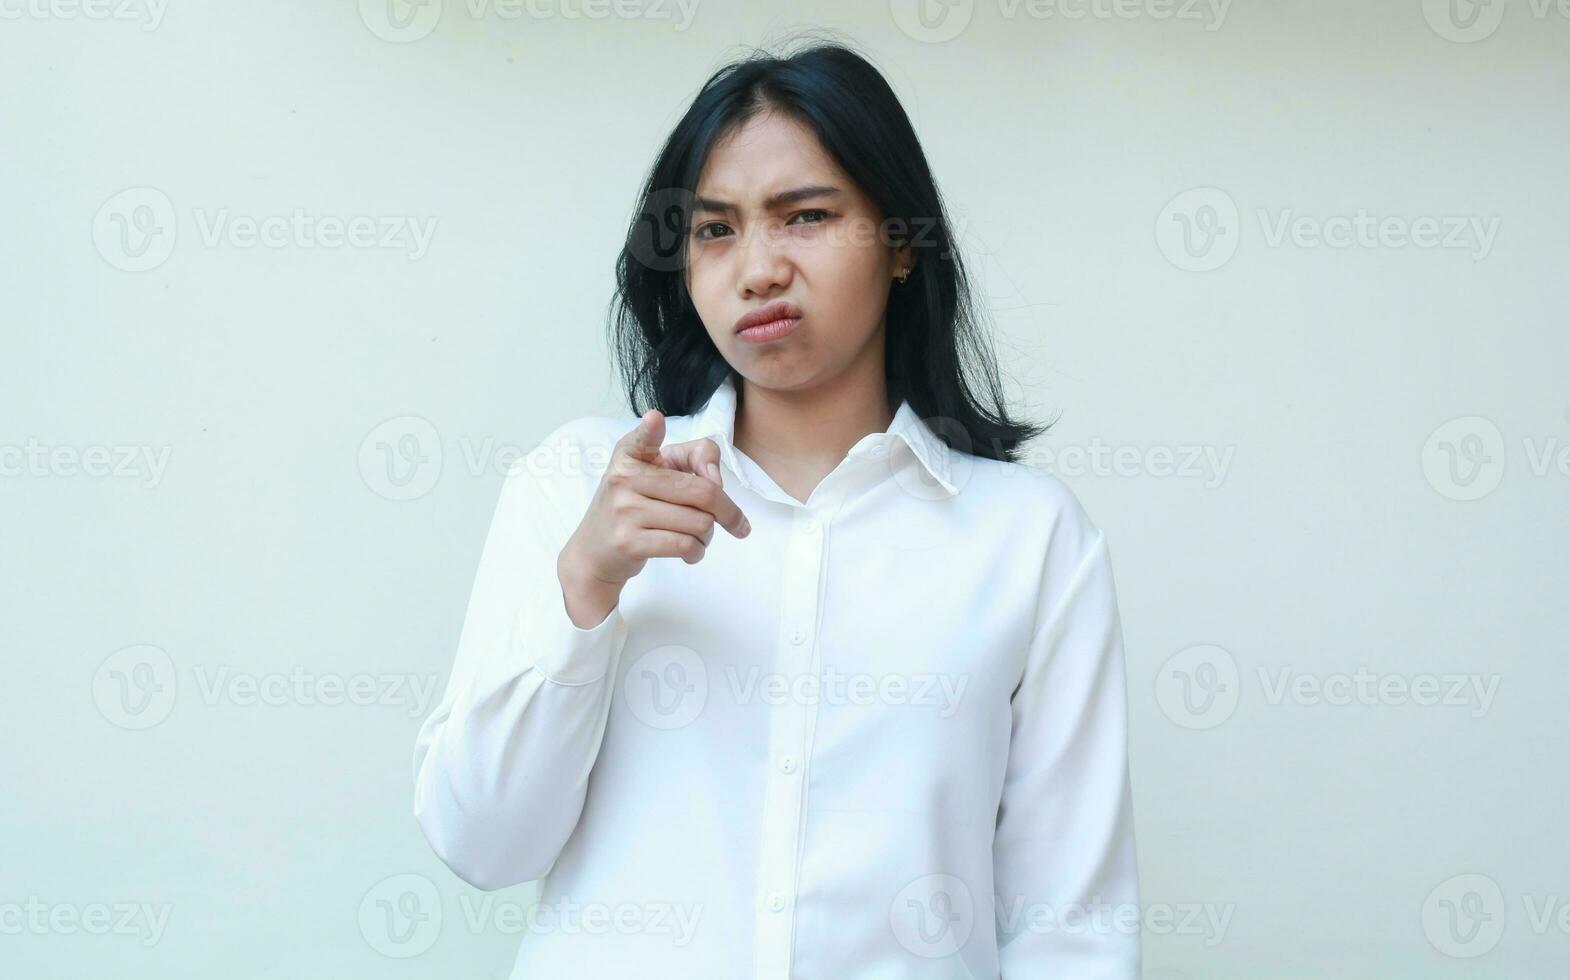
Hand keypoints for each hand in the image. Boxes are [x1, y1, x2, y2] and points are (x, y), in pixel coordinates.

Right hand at [556, 410, 750, 626]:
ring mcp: (625, 511)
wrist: (593, 552)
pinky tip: (691, 551)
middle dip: (727, 511)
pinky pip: (685, 545)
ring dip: (709, 536)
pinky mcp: (629, 542)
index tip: (655, 419)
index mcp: (629, 456)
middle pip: (702, 492)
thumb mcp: (651, 474)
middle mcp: (624, 479)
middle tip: (736, 523)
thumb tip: (716, 478)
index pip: (644, 439)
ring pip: (699, 523)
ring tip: (698, 537)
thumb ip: (691, 461)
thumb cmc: (633, 508)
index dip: (651, 429)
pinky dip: (697, 552)